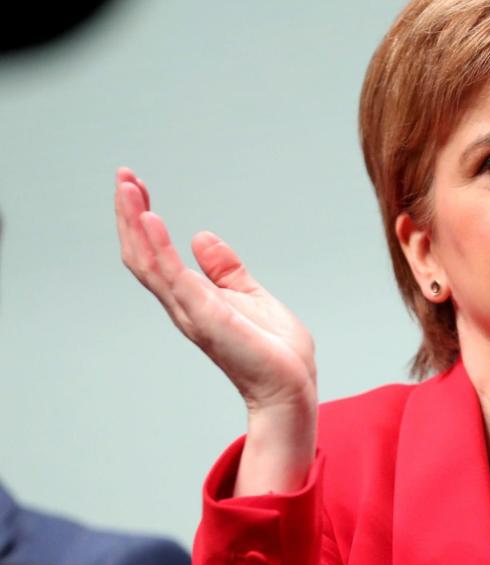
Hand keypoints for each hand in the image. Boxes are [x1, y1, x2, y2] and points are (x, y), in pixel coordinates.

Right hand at [114, 166, 317, 413]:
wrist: (291, 387)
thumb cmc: (275, 351)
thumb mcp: (251, 296)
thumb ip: (226, 270)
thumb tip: (202, 238)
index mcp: (194, 298)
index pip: (157, 253)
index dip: (143, 219)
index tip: (136, 185)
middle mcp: (184, 304)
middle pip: (144, 254)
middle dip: (130, 215)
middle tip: (123, 177)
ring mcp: (192, 311)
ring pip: (150, 262)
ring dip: (135, 223)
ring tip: (127, 188)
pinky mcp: (207, 317)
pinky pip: (174, 278)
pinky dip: (159, 248)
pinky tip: (150, 220)